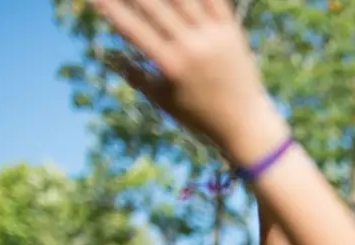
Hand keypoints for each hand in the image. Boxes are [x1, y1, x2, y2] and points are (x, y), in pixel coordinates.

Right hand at [95, 0, 288, 165]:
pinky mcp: (231, 31)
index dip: (111, 8)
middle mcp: (190, 47)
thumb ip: (135, 76)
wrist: (246, 123)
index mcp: (170, 64)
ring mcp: (213, 36)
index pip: (132, 28)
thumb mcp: (163, 101)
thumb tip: (108, 55)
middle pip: (153, 5)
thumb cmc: (199, 116)